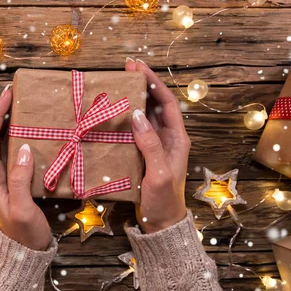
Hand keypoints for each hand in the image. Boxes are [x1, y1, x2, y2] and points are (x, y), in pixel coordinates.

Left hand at [0, 87, 51, 249]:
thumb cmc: (25, 233)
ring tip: (14, 105)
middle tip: (10, 93)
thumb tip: (23, 148)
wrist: (25, 253)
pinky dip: (9, 134)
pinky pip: (4, 150)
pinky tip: (22, 129)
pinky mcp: (7, 180)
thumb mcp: (23, 208)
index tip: (8, 95)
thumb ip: (20, 179)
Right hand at [125, 59, 189, 232]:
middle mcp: (166, 138)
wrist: (160, 223)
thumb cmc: (164, 199)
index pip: (167, 102)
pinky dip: (125, 118)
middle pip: (154, 104)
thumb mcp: (159, 172)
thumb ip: (149, 144)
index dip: (154, 83)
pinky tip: (113, 113)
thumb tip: (137, 115)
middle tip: (125, 68)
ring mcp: (154, 145)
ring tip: (117, 84)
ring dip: (132, 99)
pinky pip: (134, 130)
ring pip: (144, 115)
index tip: (139, 68)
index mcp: (177, 138)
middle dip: (142, 85)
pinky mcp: (142, 154)